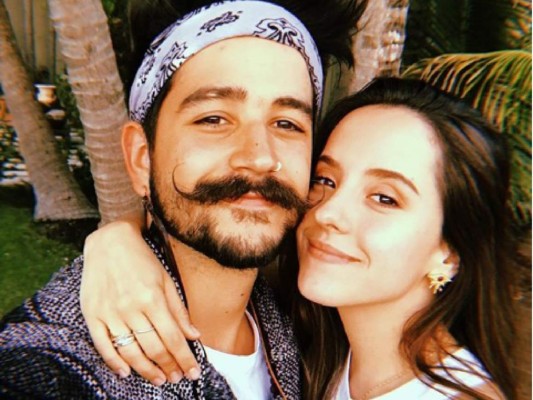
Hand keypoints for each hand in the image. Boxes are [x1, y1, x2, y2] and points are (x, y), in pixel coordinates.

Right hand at [80, 217, 200, 385]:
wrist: (109, 241)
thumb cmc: (142, 260)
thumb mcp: (166, 279)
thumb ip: (178, 310)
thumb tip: (194, 336)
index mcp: (153, 298)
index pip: (173, 338)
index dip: (184, 359)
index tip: (194, 373)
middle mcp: (131, 308)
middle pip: (154, 348)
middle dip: (169, 367)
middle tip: (177, 379)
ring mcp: (110, 313)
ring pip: (130, 351)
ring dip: (147, 370)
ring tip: (159, 380)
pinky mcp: (92, 315)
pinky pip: (103, 345)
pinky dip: (114, 363)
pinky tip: (127, 373)